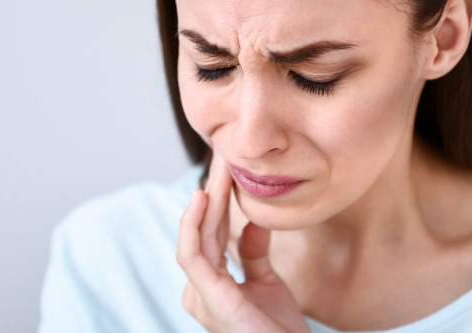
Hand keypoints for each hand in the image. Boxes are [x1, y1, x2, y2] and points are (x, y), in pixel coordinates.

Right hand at [176, 149, 308, 332]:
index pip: (209, 233)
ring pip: (195, 236)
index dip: (218, 199)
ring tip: (218, 169)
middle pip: (201, 230)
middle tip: (222, 155)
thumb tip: (253, 222)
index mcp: (209, 285)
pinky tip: (203, 198)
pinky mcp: (209, 300)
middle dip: (212, 190)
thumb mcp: (267, 283)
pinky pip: (193, 255)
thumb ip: (254, 254)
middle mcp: (199, 290)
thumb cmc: (278, 331)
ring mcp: (200, 297)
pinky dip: (194, 224)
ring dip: (206, 200)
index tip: (228, 167)